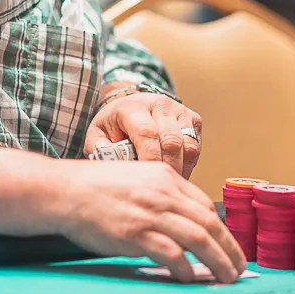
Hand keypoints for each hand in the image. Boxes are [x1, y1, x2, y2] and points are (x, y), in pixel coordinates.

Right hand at [55, 160, 245, 282]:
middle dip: (229, 249)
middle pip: (209, 223)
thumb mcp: (135, 177)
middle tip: (238, 267)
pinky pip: (172, 254)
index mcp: (164, 176)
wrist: (64, 191)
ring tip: (226, 277)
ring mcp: (150, 213)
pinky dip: (186, 268)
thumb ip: (159, 193)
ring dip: (218, 261)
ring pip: (199, 239)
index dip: (221, 228)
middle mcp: (162, 193)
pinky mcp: (136, 233)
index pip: (204, 204)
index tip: (226, 245)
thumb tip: (181, 220)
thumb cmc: (94, 187)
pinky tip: (190, 277)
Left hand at [86, 89, 201, 178]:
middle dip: (167, 169)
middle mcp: (159, 104)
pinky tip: (175, 172)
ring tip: (168, 183)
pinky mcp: (193, 118)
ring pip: (189, 146)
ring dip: (180, 169)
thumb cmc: (113, 126)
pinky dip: (188, 164)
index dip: (150, 159)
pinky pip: (196, 147)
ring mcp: (179, 110)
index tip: (147, 181)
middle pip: (172, 141)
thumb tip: (117, 171)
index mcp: (133, 107)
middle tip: (160, 189)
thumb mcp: (98, 136)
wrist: (129, 105)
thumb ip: (103, 152)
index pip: (146, 134)